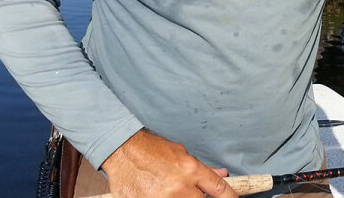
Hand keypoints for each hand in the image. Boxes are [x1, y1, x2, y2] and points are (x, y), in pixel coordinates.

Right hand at [101, 129, 236, 197]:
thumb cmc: (151, 150)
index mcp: (190, 170)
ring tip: (171, 189)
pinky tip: (159, 192)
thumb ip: (202, 168)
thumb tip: (221, 175)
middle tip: (194, 192)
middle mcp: (179, 187)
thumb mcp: (181, 153)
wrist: (123, 151)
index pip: (219, 189)